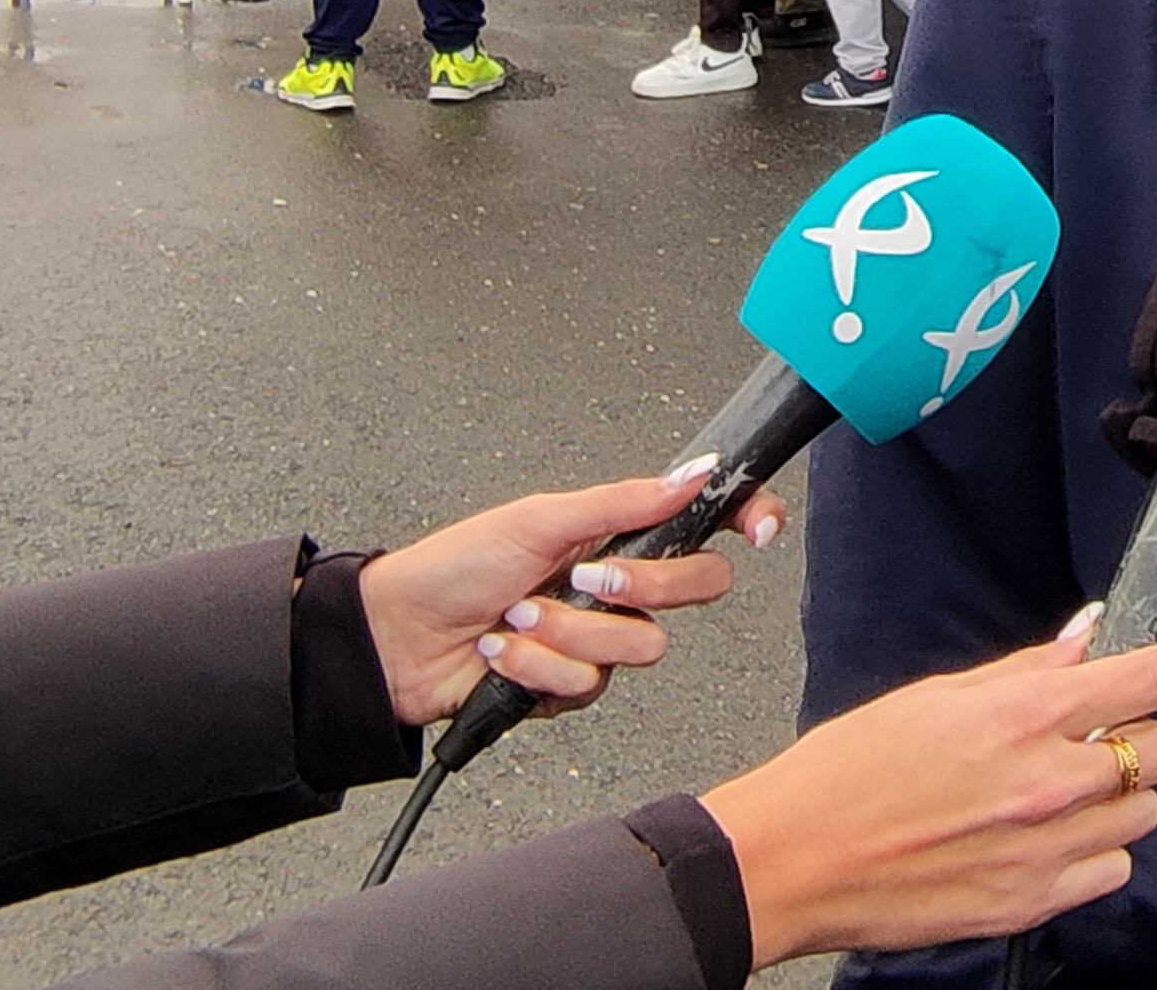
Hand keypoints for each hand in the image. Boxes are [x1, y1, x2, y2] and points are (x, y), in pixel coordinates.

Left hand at [356, 462, 787, 727]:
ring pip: (640, 647)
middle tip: (584, 579)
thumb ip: (625, 501)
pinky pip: (590, 684)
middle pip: (694, 590)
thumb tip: (695, 471)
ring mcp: (597, 638)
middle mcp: (618, 587)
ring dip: (568, 633)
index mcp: (618, 534)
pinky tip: (503, 653)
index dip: (745, 519)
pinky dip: (538, 667)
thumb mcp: (540, 518)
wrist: (395, 639)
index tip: (760, 528)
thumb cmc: (454, 566)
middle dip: (638, 587)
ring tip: (518, 619)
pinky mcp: (570, 685)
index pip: (705, 525)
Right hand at [703, 628, 1156, 966]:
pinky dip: (1095, 854)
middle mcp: (1049, 781)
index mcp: (1025, 714)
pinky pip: (1112, 871)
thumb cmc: (848, 770)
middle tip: (1105, 735)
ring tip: (1067, 792)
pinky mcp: (1030, 903)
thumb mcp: (938, 694)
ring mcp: (1044, 850)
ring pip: (1144, 814)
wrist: (794, 859)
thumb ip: (1027, 669)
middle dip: (1143, 735)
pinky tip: (1052, 840)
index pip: (1156, 679)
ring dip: (1117, 798)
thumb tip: (1086, 641)